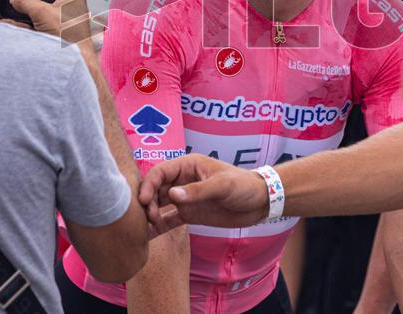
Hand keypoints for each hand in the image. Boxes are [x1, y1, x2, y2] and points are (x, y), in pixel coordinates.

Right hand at [10, 0, 93, 45]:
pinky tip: (12, 20)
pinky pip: (39, 22)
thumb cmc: (67, 36)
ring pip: (43, 6)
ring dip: (29, 5)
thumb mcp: (44, 14)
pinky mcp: (56, 32)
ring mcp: (63, 19)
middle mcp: (70, 5)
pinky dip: (28, 21)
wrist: (75, 64)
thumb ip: (27, 1)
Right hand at [139, 154, 268, 236]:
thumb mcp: (222, 185)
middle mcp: (182, 180)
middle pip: (156, 188)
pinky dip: (158, 226)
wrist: (259, 202)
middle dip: (147, 202)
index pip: (160, 172)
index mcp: (188, 166)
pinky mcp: (189, 213)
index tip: (142, 201)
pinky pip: (169, 219)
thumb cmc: (243, 186)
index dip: (148, 184)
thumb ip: (197, 191)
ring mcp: (185, 198)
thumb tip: (172, 196)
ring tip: (144, 228)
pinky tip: (148, 236)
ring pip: (159, 204)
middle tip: (149, 218)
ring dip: (150, 214)